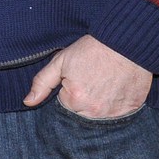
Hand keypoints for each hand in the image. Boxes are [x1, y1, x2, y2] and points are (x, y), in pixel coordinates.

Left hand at [24, 34, 150, 117]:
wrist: (125, 43)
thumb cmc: (91, 50)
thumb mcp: (60, 62)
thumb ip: (42, 83)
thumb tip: (27, 102)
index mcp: (74, 100)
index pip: (64, 105)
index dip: (68, 91)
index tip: (77, 78)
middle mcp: (94, 111)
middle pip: (81, 113)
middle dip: (81, 100)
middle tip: (91, 80)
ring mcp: (114, 112)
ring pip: (98, 115)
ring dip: (98, 104)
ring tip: (103, 84)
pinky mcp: (131, 110)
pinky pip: (117, 114)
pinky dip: (114, 105)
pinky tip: (115, 89)